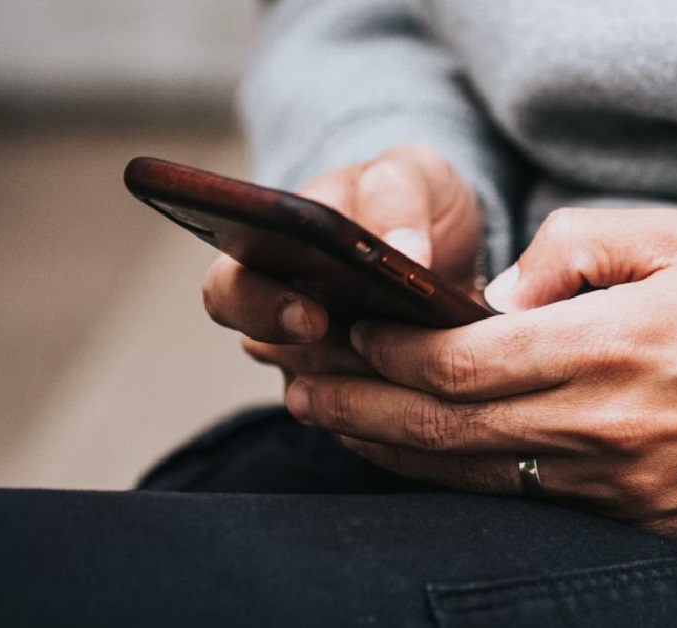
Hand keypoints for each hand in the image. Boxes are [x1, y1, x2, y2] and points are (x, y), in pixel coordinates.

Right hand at [202, 144, 482, 381]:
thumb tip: (405, 250)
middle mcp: (281, 317)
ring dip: (366, 380)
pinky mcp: (358, 401)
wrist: (446, 242)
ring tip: (415, 360)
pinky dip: (399, 406)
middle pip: (267, 351)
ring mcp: (317, 363)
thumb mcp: (409, 176)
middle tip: (363, 346)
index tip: (311, 314)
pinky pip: (364, 424)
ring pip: (320, 395)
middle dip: (314, 352)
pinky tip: (435, 388)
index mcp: (269, 255)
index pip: (229, 290)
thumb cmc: (409, 201)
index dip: (260, 307)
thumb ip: (397, 198)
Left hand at [285, 208, 676, 535]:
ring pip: (472, 474)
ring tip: (332, 422)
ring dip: (391, 448)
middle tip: (299, 387)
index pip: (463, 360)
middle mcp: (604, 428)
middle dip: (359, 406)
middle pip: (446, 426)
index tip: (349, 329)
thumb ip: (573, 253)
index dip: (390, 350)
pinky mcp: (635, 516)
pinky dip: (455, 478)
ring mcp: (618, 485)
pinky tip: (416, 458)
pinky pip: (522, 501)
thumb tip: (497, 299)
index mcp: (612, 349)